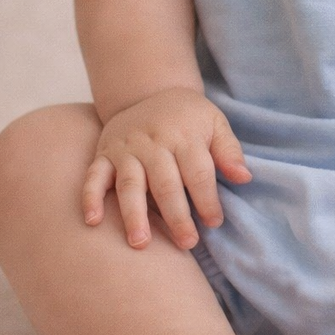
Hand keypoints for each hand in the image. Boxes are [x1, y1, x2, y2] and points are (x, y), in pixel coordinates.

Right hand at [82, 87, 251, 249]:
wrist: (149, 90)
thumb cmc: (188, 117)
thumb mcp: (215, 123)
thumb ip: (229, 150)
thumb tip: (244, 177)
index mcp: (184, 135)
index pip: (198, 173)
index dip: (207, 200)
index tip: (214, 223)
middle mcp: (153, 142)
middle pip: (165, 184)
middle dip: (176, 216)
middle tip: (187, 243)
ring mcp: (126, 149)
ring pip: (130, 184)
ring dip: (134, 214)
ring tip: (141, 243)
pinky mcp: (104, 153)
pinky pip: (94, 176)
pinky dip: (90, 197)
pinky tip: (92, 221)